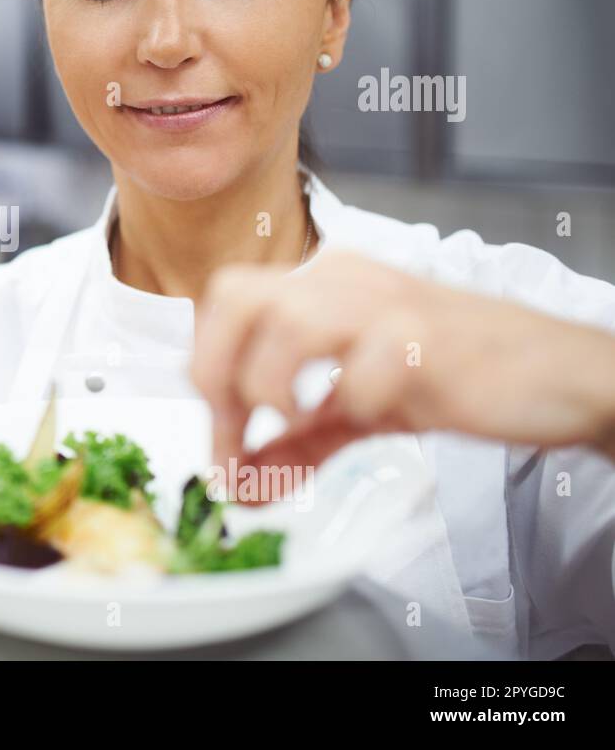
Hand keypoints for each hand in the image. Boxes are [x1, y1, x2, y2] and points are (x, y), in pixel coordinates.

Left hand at [191, 250, 614, 484]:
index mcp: (320, 285)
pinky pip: (369, 365)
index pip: (225, 301)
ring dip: (271, 385)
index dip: (204, 367)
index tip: (220, 435)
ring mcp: (388, 304)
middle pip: (235, 296)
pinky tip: (371, 414)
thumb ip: (294, 444)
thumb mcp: (357, 409)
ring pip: (289, 321)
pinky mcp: (431, 339)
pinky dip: (354, 400)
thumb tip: (238, 484)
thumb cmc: (456, 374)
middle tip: (236, 427)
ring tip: (292, 421)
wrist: (559, 373)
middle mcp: (344, 280)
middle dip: (216, 370)